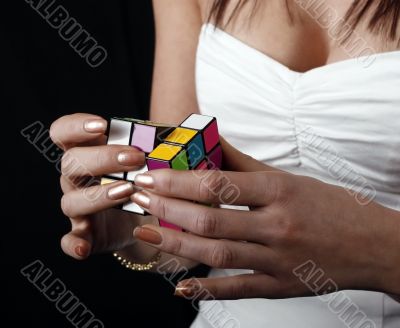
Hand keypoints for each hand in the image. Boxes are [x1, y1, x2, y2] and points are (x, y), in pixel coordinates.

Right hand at [50, 113, 146, 258]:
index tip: (102, 125)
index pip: (64, 133)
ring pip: (71, 200)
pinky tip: (84, 248)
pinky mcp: (85, 233)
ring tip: (128, 190)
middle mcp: (77, 178)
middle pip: (71, 163)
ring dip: (98, 195)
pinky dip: (73, 244)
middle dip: (102, 158)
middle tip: (135, 158)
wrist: (147, 217)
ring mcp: (79, 206)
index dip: (76, 126)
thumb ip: (154, 146)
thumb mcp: (150, 160)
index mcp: (88, 152)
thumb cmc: (145, 180)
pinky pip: (70, 240)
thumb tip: (179, 132)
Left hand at [130, 167, 399, 298]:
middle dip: (167, 208)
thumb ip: (247, 163)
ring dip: (176, 244)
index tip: (150, 176)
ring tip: (146, 231)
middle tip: (138, 198)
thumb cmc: (333, 206)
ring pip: (216, 254)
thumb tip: (213, 143)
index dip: (177, 181)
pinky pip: (237, 289)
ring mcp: (276, 260)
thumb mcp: (291, 178)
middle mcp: (275, 226)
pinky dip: (206, 290)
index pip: (218, 185)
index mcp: (279, 192)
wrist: (374, 244)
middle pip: (210, 220)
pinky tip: (180, 287)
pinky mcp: (280, 286)